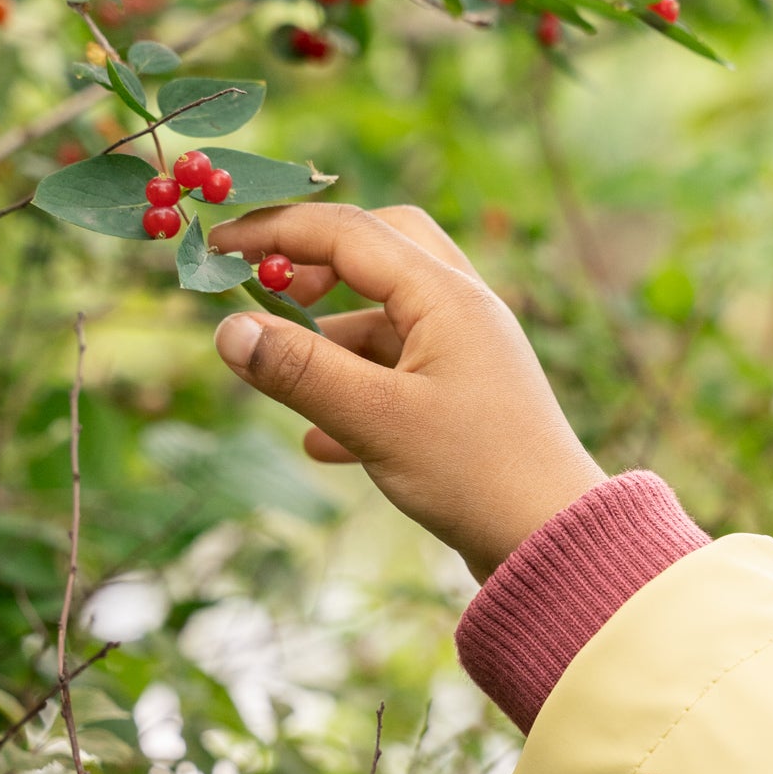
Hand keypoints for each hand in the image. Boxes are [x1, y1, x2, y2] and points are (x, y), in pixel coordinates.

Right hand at [210, 203, 607, 585]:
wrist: (554, 543)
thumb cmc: (475, 475)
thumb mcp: (375, 420)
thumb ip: (300, 372)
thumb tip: (227, 330)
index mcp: (447, 297)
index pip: (350, 233)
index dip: (277, 230)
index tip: (218, 244)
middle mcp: (463, 311)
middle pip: (380, 251)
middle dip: (316, 264)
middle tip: (267, 288)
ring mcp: (468, 354)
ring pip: (387, 318)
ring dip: (331, 339)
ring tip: (281, 375)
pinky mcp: (466, 400)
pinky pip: (400, 373)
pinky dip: (356, 390)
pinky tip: (320, 443)